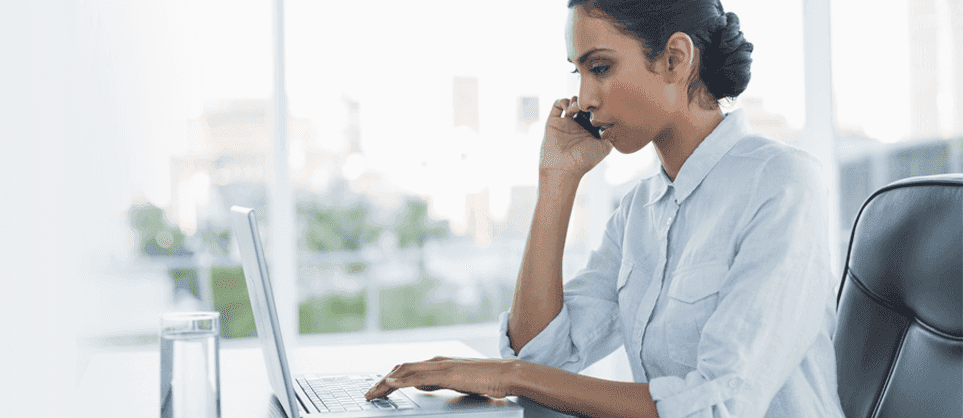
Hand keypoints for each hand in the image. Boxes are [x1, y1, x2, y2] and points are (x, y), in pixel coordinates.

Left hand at [363, 356, 517, 399]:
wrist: (505, 374)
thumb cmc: (485, 378)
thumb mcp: (454, 381)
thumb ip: (436, 381)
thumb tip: (419, 384)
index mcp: (438, 363)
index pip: (406, 368)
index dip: (389, 378)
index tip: (377, 389)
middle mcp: (436, 361)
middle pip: (401, 368)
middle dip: (382, 381)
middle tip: (369, 394)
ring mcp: (440, 366)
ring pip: (405, 371)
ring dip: (385, 382)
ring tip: (372, 392)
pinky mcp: (446, 373)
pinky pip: (418, 377)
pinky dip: (400, 380)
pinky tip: (390, 384)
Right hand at [539, 96, 612, 176]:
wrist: (563, 168)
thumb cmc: (584, 161)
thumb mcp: (604, 148)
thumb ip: (611, 135)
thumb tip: (615, 123)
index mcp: (588, 131)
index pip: (594, 113)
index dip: (597, 107)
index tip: (601, 107)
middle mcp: (577, 126)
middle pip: (582, 105)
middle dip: (586, 101)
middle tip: (589, 105)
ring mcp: (564, 123)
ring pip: (570, 102)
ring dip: (575, 100)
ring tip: (578, 108)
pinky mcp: (553, 122)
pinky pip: (557, 105)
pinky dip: (563, 101)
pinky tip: (569, 109)